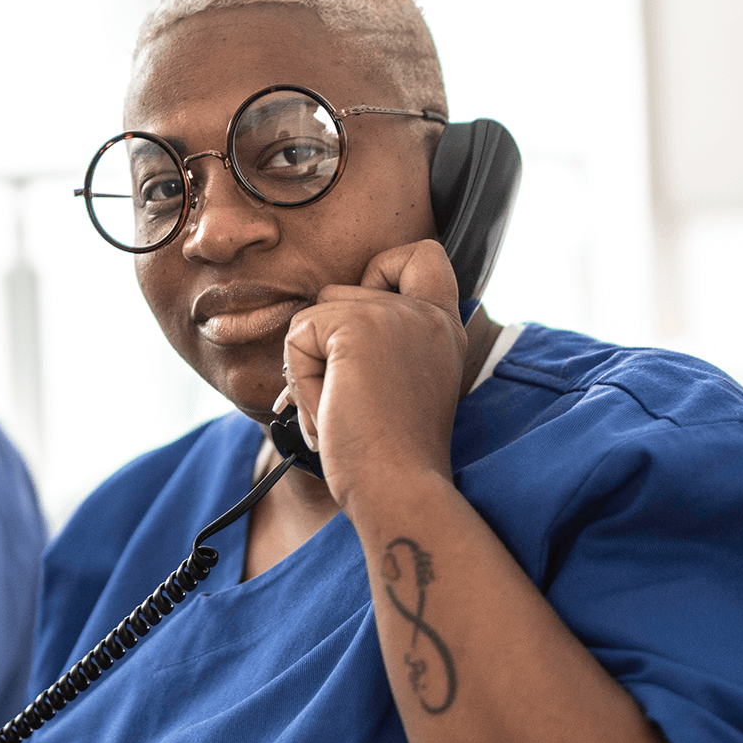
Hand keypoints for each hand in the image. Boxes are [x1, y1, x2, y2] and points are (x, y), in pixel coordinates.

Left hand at [278, 239, 465, 515]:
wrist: (398, 487)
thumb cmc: (390, 457)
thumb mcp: (399, 387)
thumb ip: (379, 346)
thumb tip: (312, 328)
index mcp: (443, 327)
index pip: (420, 255)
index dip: (382, 273)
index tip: (370, 330)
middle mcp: (427, 313)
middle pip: (339, 291)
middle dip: (323, 345)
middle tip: (348, 398)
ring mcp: (396, 315)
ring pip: (312, 315)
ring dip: (310, 368)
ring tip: (341, 411)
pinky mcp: (358, 326)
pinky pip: (298, 337)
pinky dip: (300, 380)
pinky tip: (330, 412)